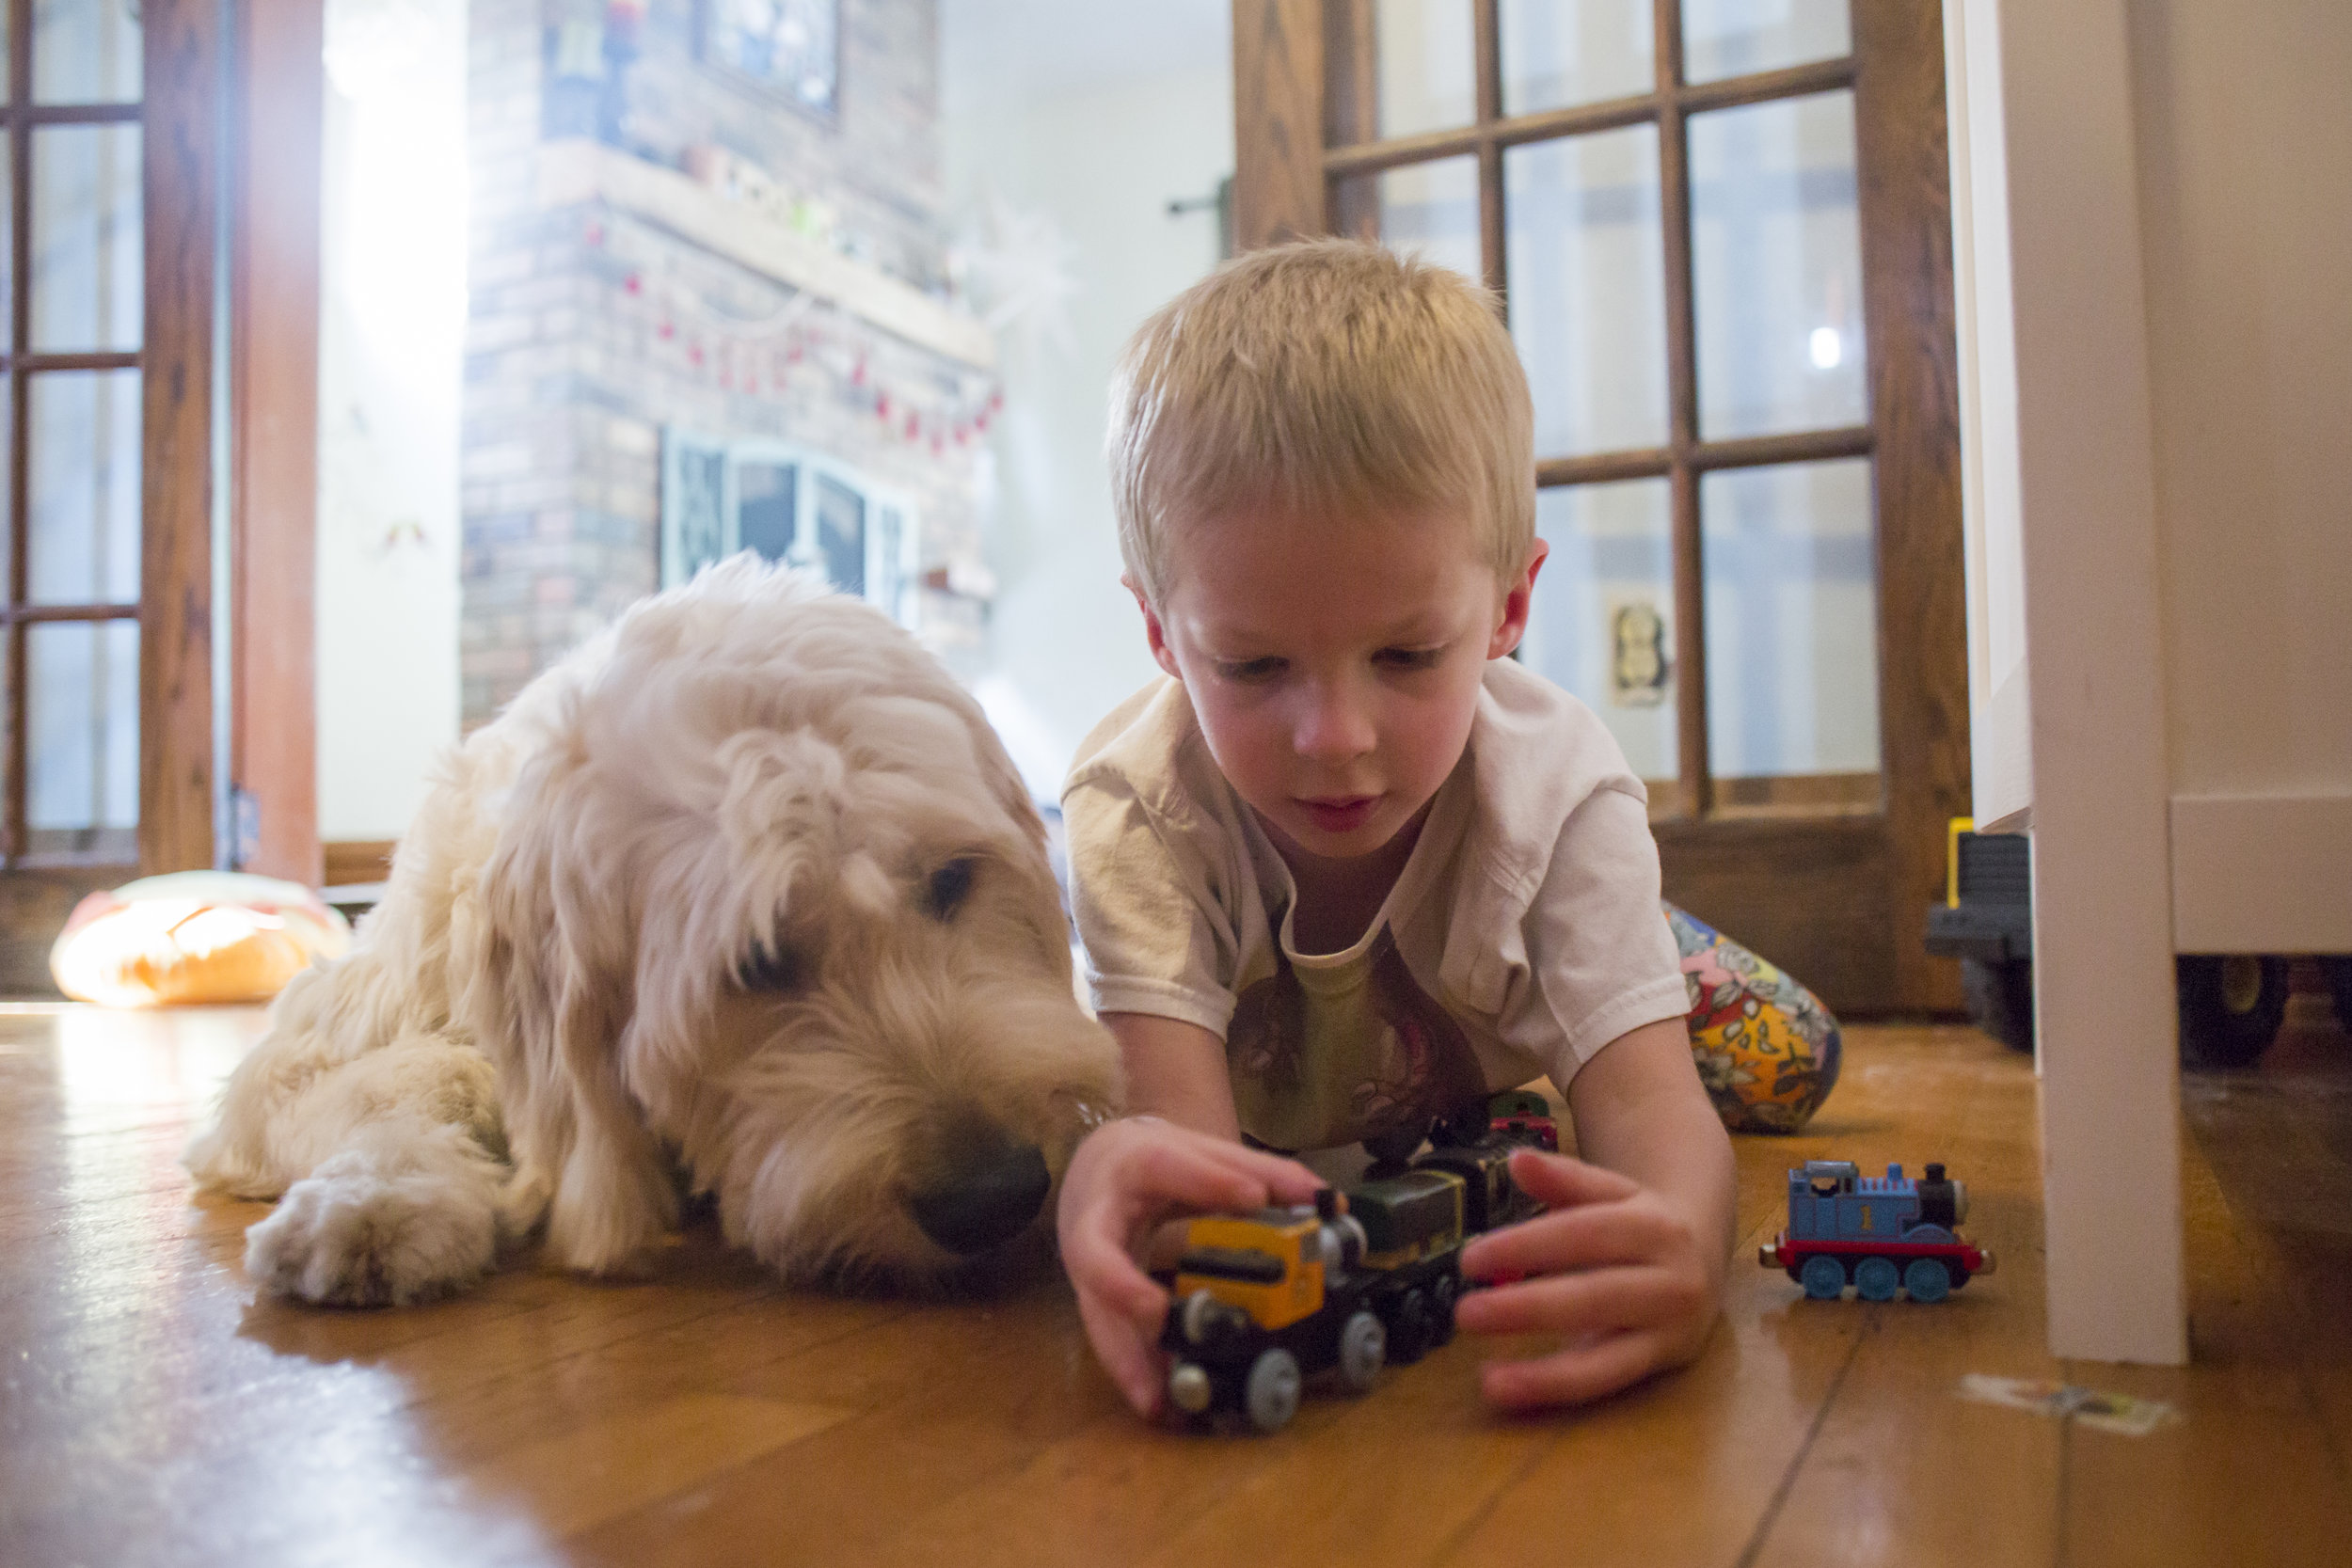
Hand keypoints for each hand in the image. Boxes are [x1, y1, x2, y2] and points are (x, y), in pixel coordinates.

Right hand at [1056, 1116, 1325, 1417]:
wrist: (1094, 1165)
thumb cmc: (1152, 1162)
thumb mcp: (1202, 1153)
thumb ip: (1261, 1172)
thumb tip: (1328, 1199)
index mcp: (1134, 1166)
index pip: (1165, 1167)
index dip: (1207, 1182)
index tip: (1253, 1197)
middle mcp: (1098, 1218)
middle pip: (1095, 1254)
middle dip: (1121, 1286)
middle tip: (1155, 1315)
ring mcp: (1089, 1264)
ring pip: (1094, 1311)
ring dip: (1124, 1357)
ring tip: (1156, 1399)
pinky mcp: (1094, 1297)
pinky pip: (1109, 1335)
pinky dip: (1134, 1370)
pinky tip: (1159, 1402)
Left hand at [1452, 1149, 1722, 1409]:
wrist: (1706, 1252)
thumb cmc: (1641, 1219)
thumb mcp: (1611, 1190)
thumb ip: (1564, 1178)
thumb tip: (1517, 1161)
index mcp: (1655, 1226)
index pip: (1584, 1234)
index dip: (1527, 1247)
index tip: (1470, 1260)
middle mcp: (1673, 1281)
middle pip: (1595, 1297)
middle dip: (1528, 1308)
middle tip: (1466, 1312)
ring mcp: (1673, 1329)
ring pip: (1608, 1357)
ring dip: (1545, 1374)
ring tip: (1488, 1380)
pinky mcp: (1666, 1363)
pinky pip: (1608, 1383)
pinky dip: (1559, 1390)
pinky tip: (1512, 1391)